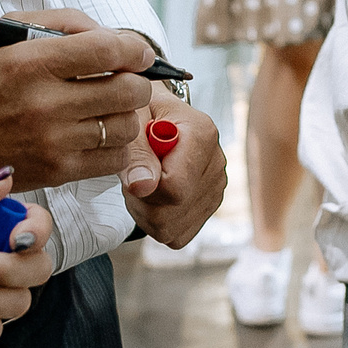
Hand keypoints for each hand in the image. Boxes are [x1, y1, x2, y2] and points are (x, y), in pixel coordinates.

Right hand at [0, 9, 155, 193]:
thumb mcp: (3, 37)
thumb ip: (58, 22)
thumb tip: (109, 33)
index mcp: (29, 62)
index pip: (107, 49)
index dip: (134, 48)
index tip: (138, 52)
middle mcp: (44, 103)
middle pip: (127, 89)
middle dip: (136, 80)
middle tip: (125, 78)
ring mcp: (53, 141)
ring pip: (126, 125)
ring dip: (126, 113)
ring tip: (107, 107)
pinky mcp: (58, 171)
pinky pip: (114, 158)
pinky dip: (115, 144)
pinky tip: (97, 133)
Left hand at [121, 91, 228, 245]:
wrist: (155, 114)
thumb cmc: (141, 111)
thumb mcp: (131, 119)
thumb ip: (136, 152)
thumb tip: (143, 186)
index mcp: (202, 133)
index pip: (174, 187)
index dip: (143, 185)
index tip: (133, 164)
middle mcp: (216, 162)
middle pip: (170, 213)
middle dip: (140, 200)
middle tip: (134, 172)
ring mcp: (216, 187)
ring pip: (170, 229)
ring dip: (145, 211)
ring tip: (144, 180)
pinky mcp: (209, 206)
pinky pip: (176, 236)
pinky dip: (158, 223)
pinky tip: (154, 195)